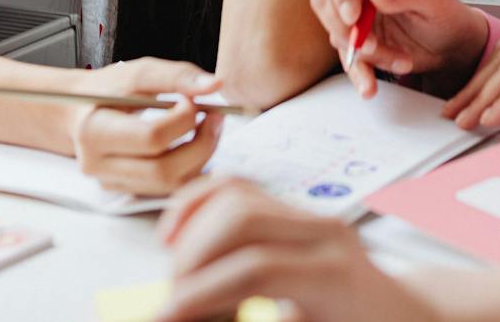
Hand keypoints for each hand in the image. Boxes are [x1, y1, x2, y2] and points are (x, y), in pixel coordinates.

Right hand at [69, 57, 224, 195]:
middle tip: (215, 117)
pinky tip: (193, 143)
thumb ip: (177, 76)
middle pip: (164, 170)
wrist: (79, 112)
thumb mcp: (139, 72)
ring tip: (207, 128)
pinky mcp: (124, 191)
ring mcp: (110, 183)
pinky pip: (167, 188)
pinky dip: (190, 167)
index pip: (152, 138)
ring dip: (201, 156)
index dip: (184, 118)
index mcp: (95, 132)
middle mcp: (98, 166)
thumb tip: (216, 85)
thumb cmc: (110, 89)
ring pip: (170, 184)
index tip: (193, 99)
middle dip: (202, 143)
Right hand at [157, 177, 438, 321]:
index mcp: (335, 276)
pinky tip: (175, 238)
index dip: (199, 296)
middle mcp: (326, 234)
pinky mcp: (295, 213)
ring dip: (192, 233)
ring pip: (235, 196)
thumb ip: (256, 321)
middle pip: (240, 219)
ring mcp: (312, 217)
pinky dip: (200, 205)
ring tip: (180, 281)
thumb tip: (195, 315)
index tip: (164, 317)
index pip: (255, 269)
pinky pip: (239, 190)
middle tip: (172, 302)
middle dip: (192, 259)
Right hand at [311, 0, 488, 97]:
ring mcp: (358, 16)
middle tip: (370, 46)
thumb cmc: (446, 12)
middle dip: (343, 27)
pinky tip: (370, 86)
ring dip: (366, 54)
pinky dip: (359, 74)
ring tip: (402, 60)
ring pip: (338, 33)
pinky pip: (348, 58)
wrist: (451, 44)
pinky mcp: (359, 43)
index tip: (353, 15)